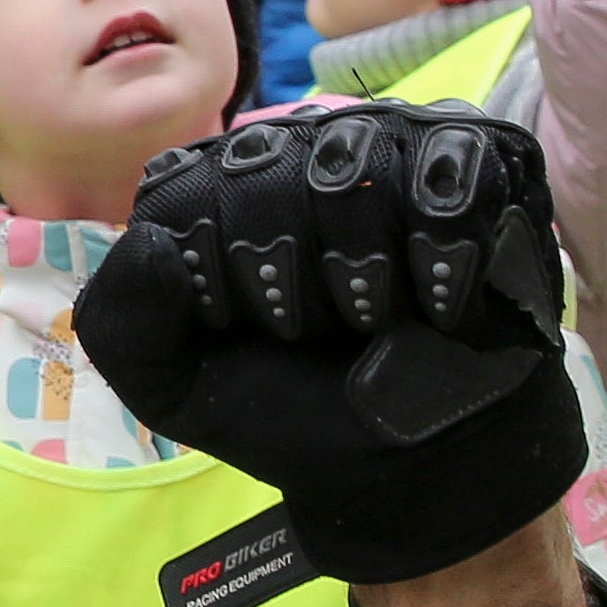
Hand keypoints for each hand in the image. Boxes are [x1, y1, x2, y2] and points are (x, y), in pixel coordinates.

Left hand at [69, 106, 585, 583]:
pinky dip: (438, 260)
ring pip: (359, 166)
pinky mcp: (483, 162)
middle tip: (315, 332)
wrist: (412, 464)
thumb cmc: (292, 406)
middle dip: (285, 279)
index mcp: (220, 183)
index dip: (211, 274)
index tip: (241, 325)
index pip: (184, 188)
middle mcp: (305, 143)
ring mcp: (394, 142)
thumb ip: (122, 318)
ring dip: (362, 275)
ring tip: (375, 320)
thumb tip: (147, 238)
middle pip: (269, 172)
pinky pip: (452, 178)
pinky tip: (435, 307)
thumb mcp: (175, 385)